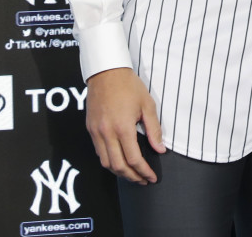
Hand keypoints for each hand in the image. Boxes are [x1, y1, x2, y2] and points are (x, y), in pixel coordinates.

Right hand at [84, 67, 164, 183]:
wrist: (106, 72)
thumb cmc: (128, 86)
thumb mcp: (147, 105)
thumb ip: (154, 130)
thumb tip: (160, 149)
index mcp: (123, 128)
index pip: (134, 159)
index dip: (144, 172)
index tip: (151, 177)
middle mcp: (107, 133)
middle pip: (118, 166)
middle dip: (132, 177)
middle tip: (143, 180)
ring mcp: (96, 132)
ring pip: (106, 163)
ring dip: (119, 172)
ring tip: (132, 174)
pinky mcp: (90, 129)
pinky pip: (99, 152)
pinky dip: (109, 161)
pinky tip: (119, 160)